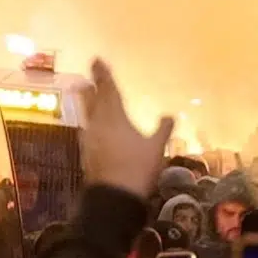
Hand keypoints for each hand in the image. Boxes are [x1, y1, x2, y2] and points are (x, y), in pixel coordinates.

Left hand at [82, 59, 175, 198]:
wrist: (114, 196)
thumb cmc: (138, 167)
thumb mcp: (156, 147)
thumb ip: (162, 129)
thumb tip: (169, 115)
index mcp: (115, 117)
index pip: (108, 90)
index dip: (103, 75)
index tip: (97, 61)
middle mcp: (98, 123)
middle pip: (93, 100)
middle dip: (91, 87)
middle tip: (88, 76)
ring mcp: (90, 139)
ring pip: (88, 114)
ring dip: (88, 103)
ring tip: (87, 95)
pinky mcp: (87, 152)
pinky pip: (89, 130)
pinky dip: (92, 122)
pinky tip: (94, 126)